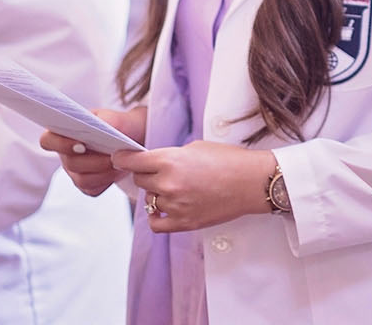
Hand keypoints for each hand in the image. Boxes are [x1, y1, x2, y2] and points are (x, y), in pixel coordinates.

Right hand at [40, 106, 145, 196]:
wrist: (136, 138)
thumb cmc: (122, 125)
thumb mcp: (117, 118)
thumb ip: (107, 121)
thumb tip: (99, 128)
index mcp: (65, 133)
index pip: (48, 140)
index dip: (59, 144)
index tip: (81, 144)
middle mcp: (66, 155)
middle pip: (70, 164)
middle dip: (94, 162)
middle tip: (114, 156)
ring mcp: (75, 172)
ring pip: (82, 180)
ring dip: (103, 173)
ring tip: (120, 164)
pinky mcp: (88, 186)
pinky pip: (92, 190)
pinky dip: (107, 182)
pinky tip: (118, 171)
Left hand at [110, 139, 276, 232]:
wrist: (252, 182)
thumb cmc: (229, 160)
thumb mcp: (195, 147)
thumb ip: (170, 156)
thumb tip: (153, 163)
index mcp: (170, 160)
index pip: (131, 161)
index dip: (122, 158)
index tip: (119, 158)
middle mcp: (168, 184)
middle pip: (139, 180)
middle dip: (146, 174)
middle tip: (161, 171)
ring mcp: (175, 205)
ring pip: (149, 200)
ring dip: (156, 193)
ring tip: (176, 188)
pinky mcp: (184, 223)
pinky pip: (156, 223)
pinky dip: (158, 216)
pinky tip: (167, 208)